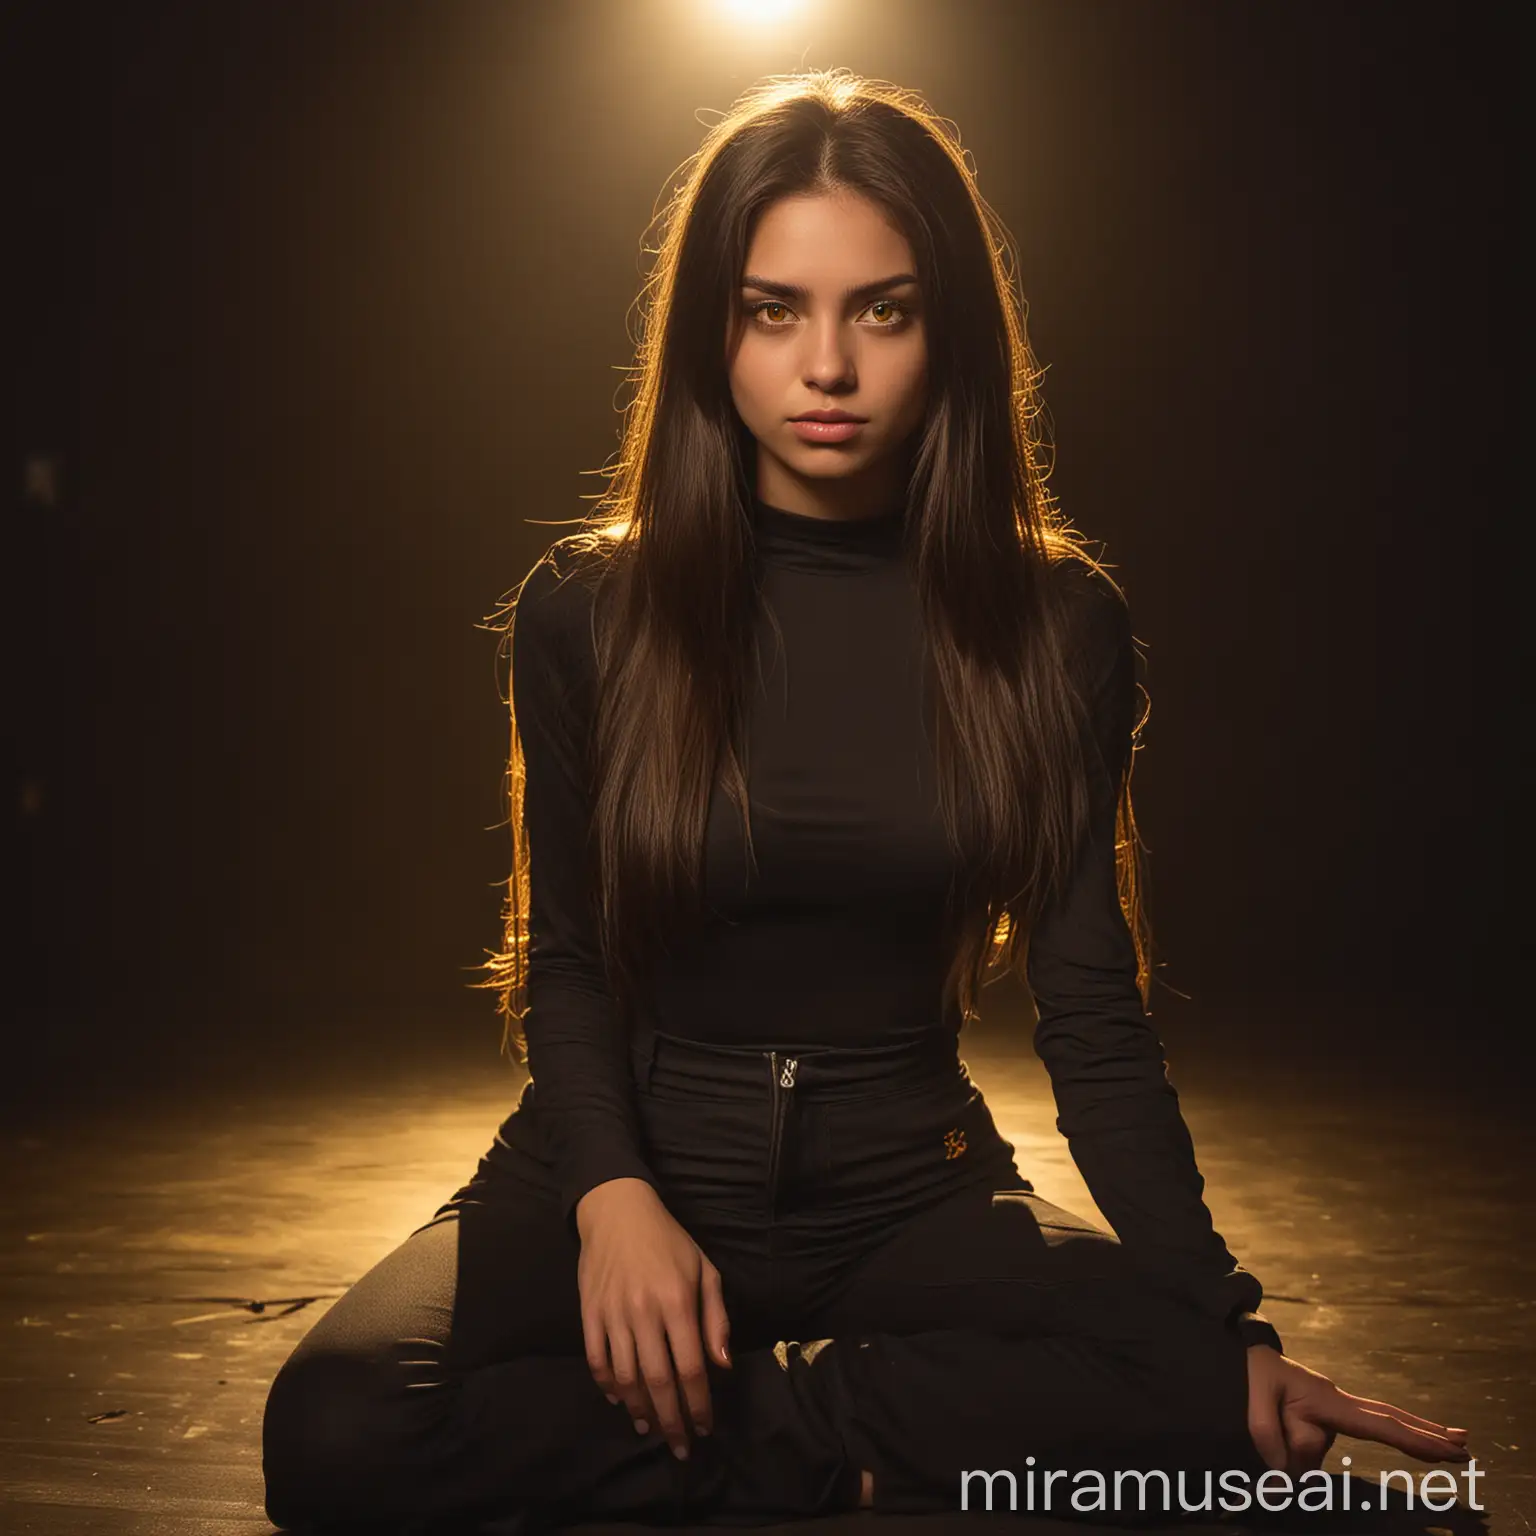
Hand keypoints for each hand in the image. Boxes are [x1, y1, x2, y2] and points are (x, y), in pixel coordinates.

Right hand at [574, 1177, 731, 1459]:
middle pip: (657, 1381)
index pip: (690, 1367)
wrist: (617, 1210)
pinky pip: (597, 1361)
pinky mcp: (589, 1314)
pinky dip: (608, 1386)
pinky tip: (620, 1401)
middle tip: (680, 1447)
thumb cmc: (669, 1241)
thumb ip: (715, 1318)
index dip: (698, 1404)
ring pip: (625, 1378)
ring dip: (640, 1411)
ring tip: (652, 1429)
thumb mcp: (705, 1270)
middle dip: (671, 1421)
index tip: (705, 1427)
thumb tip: (722, 1366)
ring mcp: (612, 1315)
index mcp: (677, 1302)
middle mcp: (643, 1312)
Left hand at [1245, 1344, 1470, 1475]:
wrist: (1246, 1355)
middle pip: (1391, 1422)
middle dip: (1427, 1436)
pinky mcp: (1321, 1419)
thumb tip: (1291, 1486)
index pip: (1381, 1425)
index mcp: (1331, 1402)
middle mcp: (1338, 1405)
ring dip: (1292, 1451)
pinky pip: (1310, 1450)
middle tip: (1466, 1448)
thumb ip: (1275, 1449)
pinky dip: (1293, 1450)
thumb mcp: (1256, 1413)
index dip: (1416, 1439)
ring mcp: (1331, 1413)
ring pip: (1319, 1452)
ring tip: (1267, 1419)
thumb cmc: (1255, 1379)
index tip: (1450, 1448)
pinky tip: (1278, 1427)